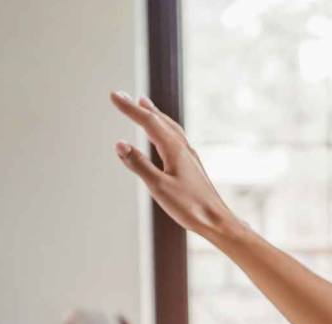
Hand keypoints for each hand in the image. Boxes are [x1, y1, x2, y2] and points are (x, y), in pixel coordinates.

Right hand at [109, 91, 241, 239]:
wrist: (217, 221)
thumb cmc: (190, 207)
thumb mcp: (158, 187)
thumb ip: (138, 164)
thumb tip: (119, 144)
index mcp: (174, 149)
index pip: (148, 121)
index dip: (129, 108)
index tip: (114, 95)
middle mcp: (183, 148)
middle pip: (159, 120)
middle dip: (140, 108)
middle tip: (123, 96)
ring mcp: (189, 156)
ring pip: (170, 127)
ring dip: (155, 114)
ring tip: (144, 104)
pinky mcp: (192, 165)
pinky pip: (176, 138)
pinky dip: (165, 128)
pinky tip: (165, 135)